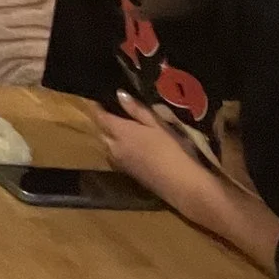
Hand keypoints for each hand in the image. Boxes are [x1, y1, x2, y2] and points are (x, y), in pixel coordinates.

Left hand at [93, 93, 213, 200]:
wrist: (181, 185)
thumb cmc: (172, 150)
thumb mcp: (158, 125)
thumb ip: (136, 110)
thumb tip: (119, 94)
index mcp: (120, 132)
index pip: (100, 116)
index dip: (97, 107)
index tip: (99, 98)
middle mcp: (113, 147)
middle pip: (101, 131)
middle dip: (104, 122)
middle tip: (115, 112)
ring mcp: (118, 162)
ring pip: (107, 145)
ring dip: (110, 136)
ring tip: (125, 129)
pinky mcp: (126, 173)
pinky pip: (115, 156)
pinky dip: (118, 148)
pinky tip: (133, 147)